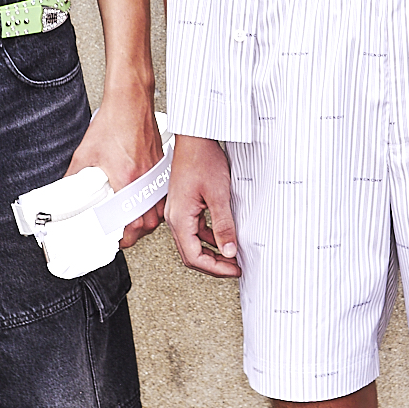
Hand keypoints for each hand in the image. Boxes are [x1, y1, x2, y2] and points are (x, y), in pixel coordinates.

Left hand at [66, 94, 164, 248]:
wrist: (131, 101)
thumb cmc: (114, 122)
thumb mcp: (86, 153)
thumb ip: (74, 176)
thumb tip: (65, 191)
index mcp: (128, 180)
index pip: (131, 224)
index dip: (122, 238)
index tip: (113, 240)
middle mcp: (145, 179)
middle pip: (147, 223)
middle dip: (134, 234)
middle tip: (120, 235)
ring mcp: (156, 174)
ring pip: (158, 211)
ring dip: (145, 220)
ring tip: (132, 222)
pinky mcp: (161, 167)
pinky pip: (162, 195)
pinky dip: (154, 204)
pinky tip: (144, 202)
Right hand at [165, 135, 239, 276]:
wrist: (195, 138)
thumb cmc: (202, 160)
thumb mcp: (219, 195)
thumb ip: (223, 225)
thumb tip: (229, 251)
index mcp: (179, 219)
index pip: (194, 257)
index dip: (216, 268)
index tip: (233, 269)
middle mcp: (174, 218)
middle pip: (191, 254)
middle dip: (214, 265)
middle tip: (234, 267)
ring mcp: (178, 212)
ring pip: (193, 244)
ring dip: (212, 252)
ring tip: (231, 255)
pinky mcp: (184, 206)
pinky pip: (194, 230)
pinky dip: (209, 238)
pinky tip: (222, 237)